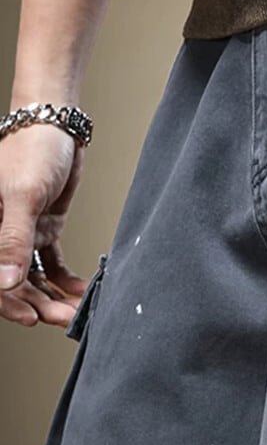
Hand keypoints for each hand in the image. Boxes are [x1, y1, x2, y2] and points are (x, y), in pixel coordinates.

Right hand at [0, 122, 90, 326]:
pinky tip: (81, 291)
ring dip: (53, 296)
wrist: (57, 124)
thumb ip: (12, 241)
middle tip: (66, 319)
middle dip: (38, 304)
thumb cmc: (31, 150)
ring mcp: (19, 233)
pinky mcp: (41, 228)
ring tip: (76, 311)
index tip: (32, 319)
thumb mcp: (22, 196)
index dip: (7, 302)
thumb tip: (4, 282)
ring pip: (33, 277)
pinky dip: (65, 279)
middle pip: (12, 282)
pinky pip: (51, 263)